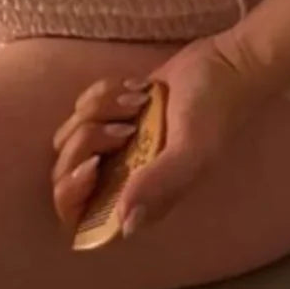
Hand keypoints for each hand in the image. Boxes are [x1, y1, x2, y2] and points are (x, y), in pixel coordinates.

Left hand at [51, 33, 273, 237]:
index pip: (79, 215)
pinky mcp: (112, 113)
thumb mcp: (193, 148)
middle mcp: (122, 175)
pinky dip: (103, 92)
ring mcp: (116, 144)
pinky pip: (82, 106)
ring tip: (137, 102)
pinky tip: (137, 88)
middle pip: (66, 170)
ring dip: (98, 111)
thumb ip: (161, 184)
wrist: (223, 62)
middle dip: (87, 142)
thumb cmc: (214, 109)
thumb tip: (126, 225)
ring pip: (71, 134)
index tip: (93, 164)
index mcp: (141, 197)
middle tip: (124, 127)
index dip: (72, 194)